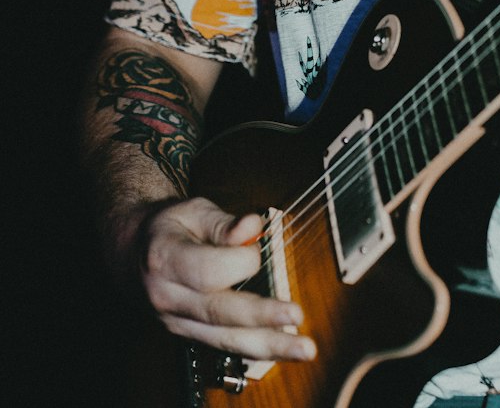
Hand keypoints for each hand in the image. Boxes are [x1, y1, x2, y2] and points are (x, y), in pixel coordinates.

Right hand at [139, 196, 316, 361]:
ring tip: (303, 349)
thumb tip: (253, 227)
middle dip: (262, 317)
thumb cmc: (168, 227)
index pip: (207, 271)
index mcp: (165, 259)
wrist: (133, 253)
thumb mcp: (192, 210)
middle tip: (297, 316)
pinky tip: (283, 351)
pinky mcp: (188, 335)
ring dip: (268, 346)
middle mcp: (167, 298)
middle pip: (219, 313)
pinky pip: (224, 347)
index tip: (258, 245)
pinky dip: (255, 350)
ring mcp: (176, 322)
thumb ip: (224, 221)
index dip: (240, 260)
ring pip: (224, 341)